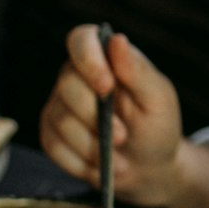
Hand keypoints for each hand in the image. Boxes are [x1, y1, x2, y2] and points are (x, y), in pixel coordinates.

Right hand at [39, 24, 183, 207]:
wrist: (147, 168)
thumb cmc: (156, 127)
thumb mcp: (158, 98)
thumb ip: (138, 70)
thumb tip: (117, 40)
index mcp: (104, 60)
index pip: (81, 40)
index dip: (88, 59)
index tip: (106, 86)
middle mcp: (75, 79)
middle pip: (67, 85)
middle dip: (95, 117)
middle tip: (122, 137)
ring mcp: (59, 108)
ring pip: (61, 122)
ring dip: (92, 146)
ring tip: (118, 160)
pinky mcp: (50, 136)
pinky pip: (54, 148)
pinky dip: (80, 162)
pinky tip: (100, 167)